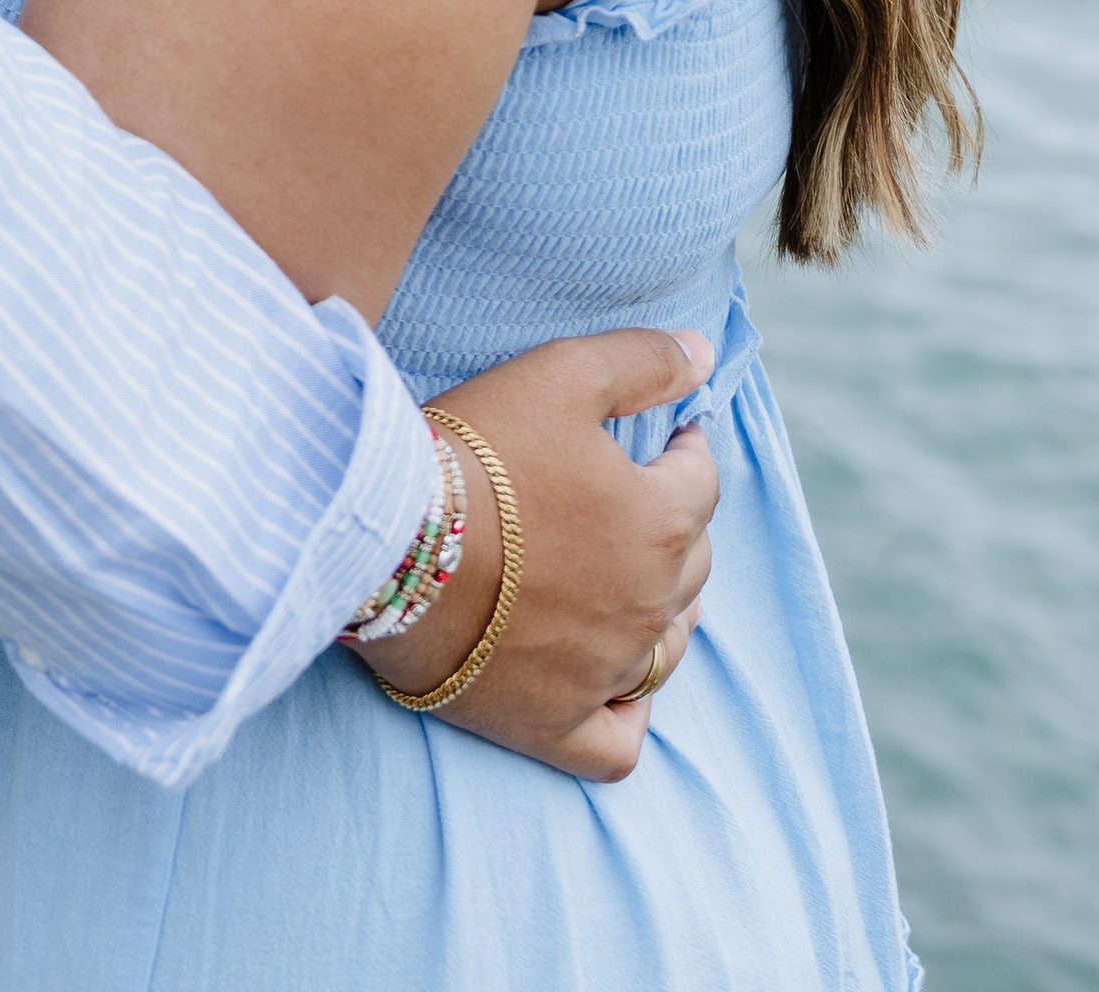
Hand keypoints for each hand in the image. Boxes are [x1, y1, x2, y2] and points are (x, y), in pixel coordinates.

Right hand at [362, 328, 718, 779]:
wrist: (391, 540)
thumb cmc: (478, 451)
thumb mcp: (562, 373)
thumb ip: (644, 361)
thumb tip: (707, 356)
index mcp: (662, 521)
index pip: (702, 481)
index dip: (687, 451)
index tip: (670, 438)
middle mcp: (649, 602)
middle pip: (693, 565)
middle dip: (676, 526)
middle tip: (635, 501)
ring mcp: (607, 672)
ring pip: (668, 648)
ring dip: (665, 611)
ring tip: (632, 581)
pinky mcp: (557, 725)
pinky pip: (620, 743)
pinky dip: (626, 713)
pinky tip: (615, 685)